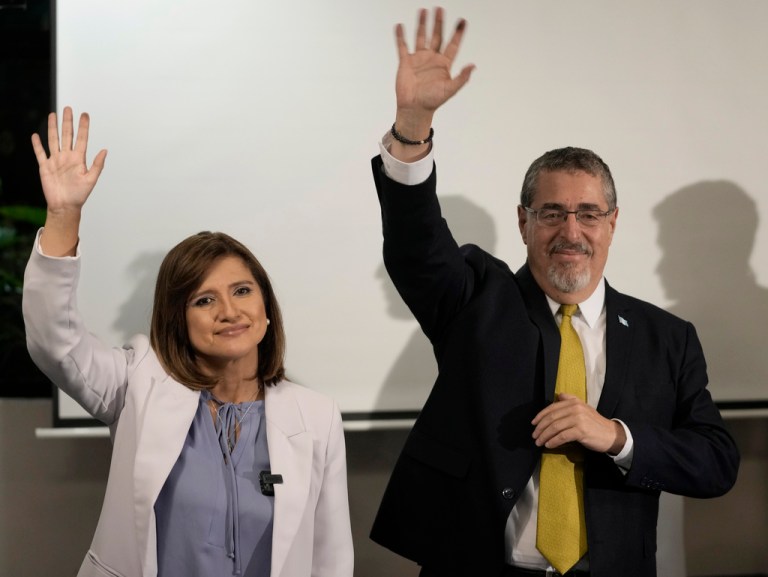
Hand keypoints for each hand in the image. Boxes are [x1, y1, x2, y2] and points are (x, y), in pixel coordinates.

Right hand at [31, 106, 106, 213]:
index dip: (83, 126)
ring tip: (53, 115)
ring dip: (53, 128)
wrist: (65, 206)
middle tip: (68, 108)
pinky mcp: (45, 167)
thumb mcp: (91, 180)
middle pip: (67, 135)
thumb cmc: (80, 195)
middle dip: (67, 122)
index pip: (82, 138)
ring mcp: (55, 161)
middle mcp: (67, 157)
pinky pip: (40, 153)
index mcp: (79, 159)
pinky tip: (36, 135)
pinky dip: (37, 145)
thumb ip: (97, 165)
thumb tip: (105, 150)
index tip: (85, 114)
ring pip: (54, 140)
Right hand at [393, 7, 474, 138]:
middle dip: (439, 23)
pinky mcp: (406, 62)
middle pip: (437, 36)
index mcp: (444, 64)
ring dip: (422, 24)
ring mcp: (419, 59)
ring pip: (421, 37)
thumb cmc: (432, 101)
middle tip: (440, 9)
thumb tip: (473, 66)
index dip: (458, 33)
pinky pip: (402, 46)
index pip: (452, 44)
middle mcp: (432, 59)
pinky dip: (400, 36)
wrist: (414, 108)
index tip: (462, 21)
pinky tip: (400, 26)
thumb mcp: (450, 89)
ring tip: (423, 11)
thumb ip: (462, 78)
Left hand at [532, 393, 626, 454]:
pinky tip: (548, 445)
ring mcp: (578, 419)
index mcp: (574, 402)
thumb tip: (558, 395)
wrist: (611, 434)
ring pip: (555, 427)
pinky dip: (553, 441)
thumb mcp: (583, 408)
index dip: (540, 416)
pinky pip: (562, 436)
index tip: (533, 424)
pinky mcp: (581, 431)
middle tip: (534, 436)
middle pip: (551, 418)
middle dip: (540, 428)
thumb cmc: (594, 423)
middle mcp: (575, 408)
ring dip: (544, 436)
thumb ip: (570, 400)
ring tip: (539, 442)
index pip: (552, 408)